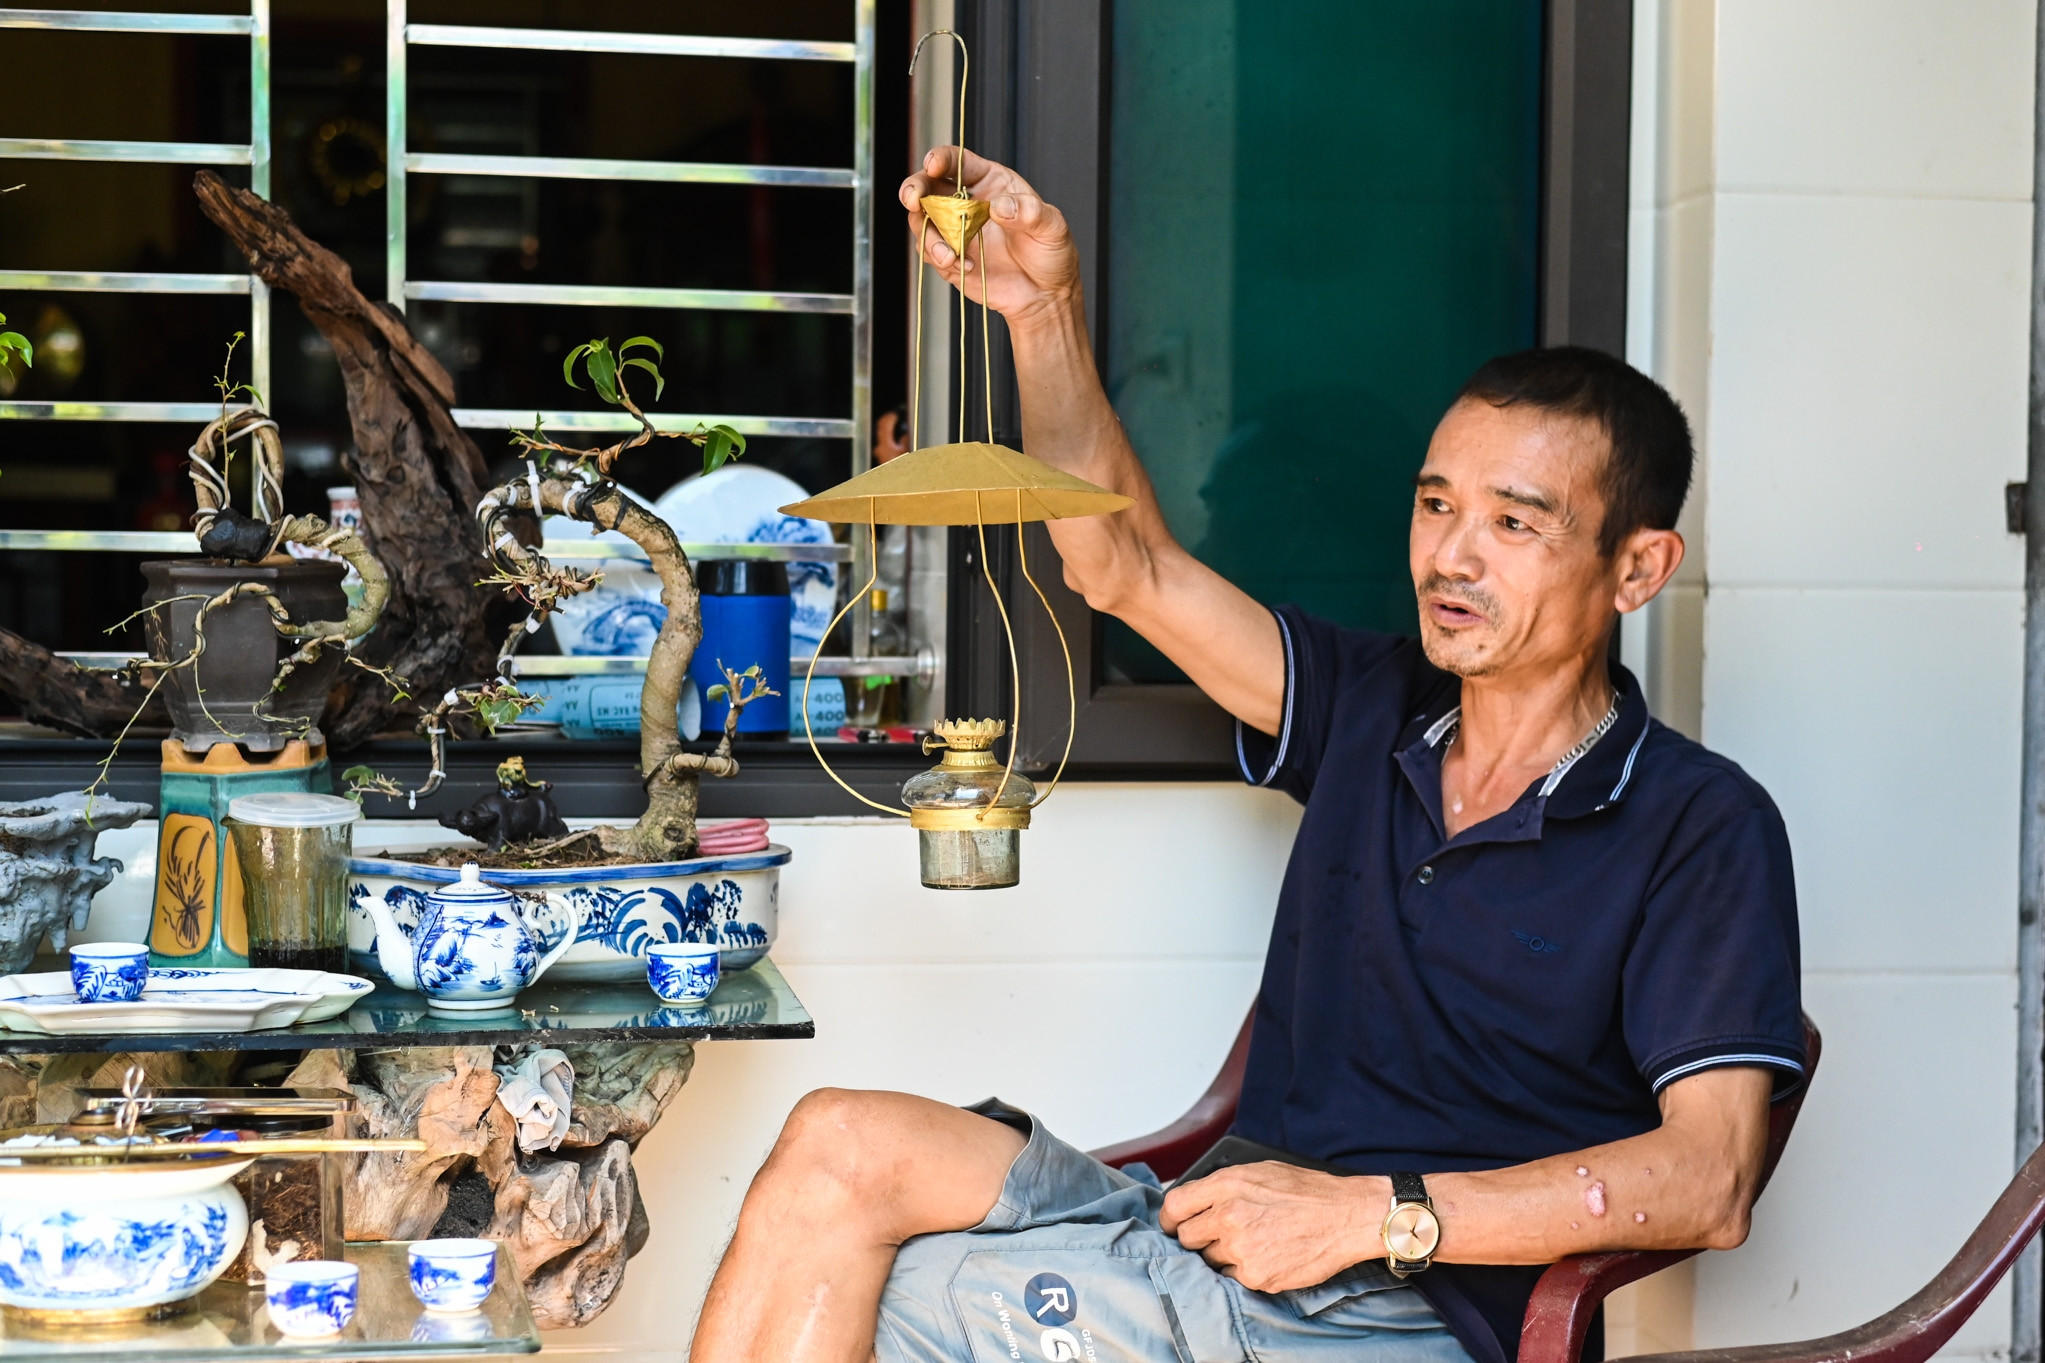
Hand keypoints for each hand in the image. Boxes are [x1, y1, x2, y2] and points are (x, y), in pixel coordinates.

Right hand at [899, 146, 1080, 329]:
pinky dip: (939, 259)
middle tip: (913, 199)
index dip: (941, 159)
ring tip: (949, 255)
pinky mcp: (950, 257)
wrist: (1045, 296)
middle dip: (914, 188)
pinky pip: (930, 252)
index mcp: (991, 183)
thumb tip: (999, 206)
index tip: (933, 165)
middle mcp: (967, 202)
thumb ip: (1030, 211)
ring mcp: (956, 230)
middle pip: (929, 185)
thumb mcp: (1052, 227)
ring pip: (922, 220)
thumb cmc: (1051, 255)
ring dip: (928, 235)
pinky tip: (964, 267)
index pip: (959, 162)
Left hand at [1159, 1163, 1387, 1293]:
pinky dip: (1244, 1270)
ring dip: (1223, 1255)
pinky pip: (1233, 1277)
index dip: (1170, 1218)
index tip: (1173, 1224)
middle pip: (1186, 1237)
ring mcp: (1240, 1248)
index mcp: (1227, 1184)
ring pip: (1209, 1260)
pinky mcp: (1255, 1275)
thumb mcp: (1261, 1171)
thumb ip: (1224, 1185)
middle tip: (1219, 1235)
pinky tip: (1266, 1256)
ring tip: (1253, 1243)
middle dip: (1198, 1237)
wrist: (1346, 1216)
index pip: (1174, 1205)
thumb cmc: (1308, 1191)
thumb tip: (1197, 1199)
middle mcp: (1228, 1215)